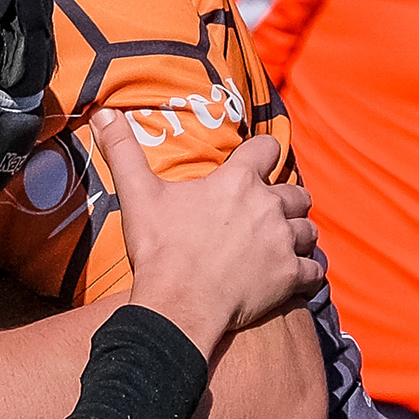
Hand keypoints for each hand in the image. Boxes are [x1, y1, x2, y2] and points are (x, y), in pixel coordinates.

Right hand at [100, 110, 322, 358]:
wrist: (178, 306)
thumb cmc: (160, 251)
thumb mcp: (138, 196)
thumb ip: (123, 151)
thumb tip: (102, 112)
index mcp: (237, 181)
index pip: (267, 149)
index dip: (264, 154)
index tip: (258, 164)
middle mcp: (268, 206)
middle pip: (297, 193)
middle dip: (287, 201)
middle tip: (270, 215)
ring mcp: (282, 243)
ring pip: (309, 231)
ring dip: (299, 236)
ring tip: (284, 245)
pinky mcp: (290, 277)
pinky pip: (315, 270)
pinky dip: (310, 272)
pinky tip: (299, 276)